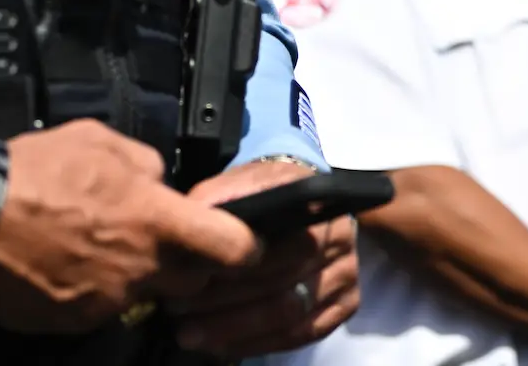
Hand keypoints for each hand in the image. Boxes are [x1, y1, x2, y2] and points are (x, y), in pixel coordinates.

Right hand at [0, 119, 259, 334]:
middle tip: (154, 239)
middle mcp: (140, 267)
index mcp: (156, 220)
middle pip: (192, 280)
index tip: (244, 246)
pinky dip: (93, 292)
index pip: (232, 248)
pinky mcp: (74, 321)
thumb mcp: (102, 142)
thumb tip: (161, 183)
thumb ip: (146, 165)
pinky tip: (68, 264)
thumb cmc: (36, 171)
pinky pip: (101, 310)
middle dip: (185, 263)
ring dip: (134, 276)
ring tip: (96, 246)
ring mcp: (107, 300)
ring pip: (144, 295)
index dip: (246, 248)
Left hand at [170, 161, 360, 358]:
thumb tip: (195, 213)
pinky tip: (222, 345)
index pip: (274, 244)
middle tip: (179, 312)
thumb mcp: (245, 181)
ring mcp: (347, 272)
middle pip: (281, 282)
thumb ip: (221, 194)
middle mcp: (339, 238)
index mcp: (315, 203)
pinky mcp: (347, 302)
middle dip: (224, 303)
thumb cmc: (268, 192)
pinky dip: (258, 343)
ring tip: (191, 335)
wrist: (306, 202)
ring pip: (290, 314)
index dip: (229, 268)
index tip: (189, 279)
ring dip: (236, 330)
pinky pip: (302, 334)